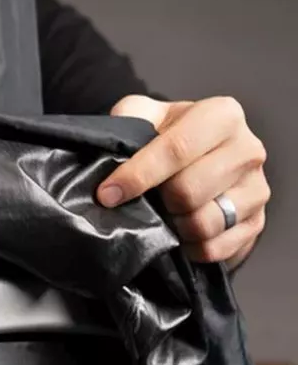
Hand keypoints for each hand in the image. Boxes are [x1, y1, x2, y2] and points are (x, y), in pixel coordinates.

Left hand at [98, 95, 269, 267]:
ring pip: (203, 224)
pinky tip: (180, 235)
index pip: (177, 148)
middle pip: (188, 192)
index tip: (107, 194)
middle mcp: (247, 150)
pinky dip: (189, 248)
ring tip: (164, 216)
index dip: (138, 175)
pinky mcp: (256, 223)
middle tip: (146, 202)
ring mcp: (257, 188)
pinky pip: (214, 249)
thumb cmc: (168, 138)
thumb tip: (109, 152)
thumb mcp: (147, 115)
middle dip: (157, 203)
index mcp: (222, 116)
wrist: (199, 161)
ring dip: (173, 227)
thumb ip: (129, 119)